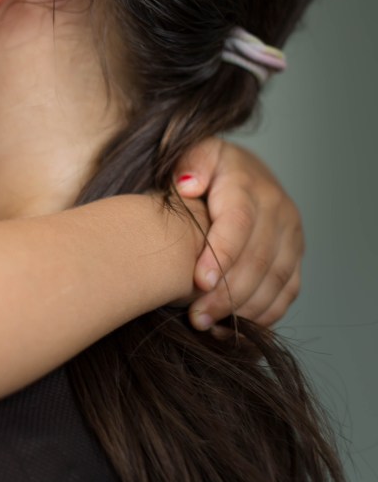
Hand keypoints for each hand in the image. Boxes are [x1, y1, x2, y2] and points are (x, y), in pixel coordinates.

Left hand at [173, 138, 302, 329]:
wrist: (233, 169)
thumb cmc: (200, 167)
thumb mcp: (189, 152)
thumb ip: (188, 164)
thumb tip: (188, 185)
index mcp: (247, 184)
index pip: (239, 222)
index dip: (222, 254)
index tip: (199, 282)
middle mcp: (277, 210)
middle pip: (259, 259)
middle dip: (228, 293)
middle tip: (195, 317)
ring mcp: (291, 235)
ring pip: (276, 280)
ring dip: (245, 310)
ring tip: (208, 326)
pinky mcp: (294, 256)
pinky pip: (287, 292)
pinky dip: (265, 315)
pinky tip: (235, 329)